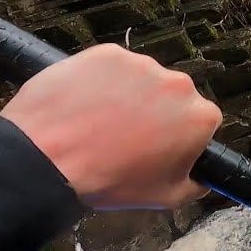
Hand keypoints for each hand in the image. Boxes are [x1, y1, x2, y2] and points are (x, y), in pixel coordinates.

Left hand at [0, 44, 221, 209]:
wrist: (48, 159)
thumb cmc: (107, 180)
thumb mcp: (165, 198)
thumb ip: (196, 184)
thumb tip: (201, 176)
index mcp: (199, 117)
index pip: (201, 120)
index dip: (179, 134)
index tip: (159, 145)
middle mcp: (178, 83)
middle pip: (172, 95)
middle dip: (155, 111)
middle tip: (126, 136)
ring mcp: (141, 64)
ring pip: (141, 79)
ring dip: (127, 95)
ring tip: (98, 122)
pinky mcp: (108, 53)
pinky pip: (110, 67)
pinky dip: (101, 81)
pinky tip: (85, 105)